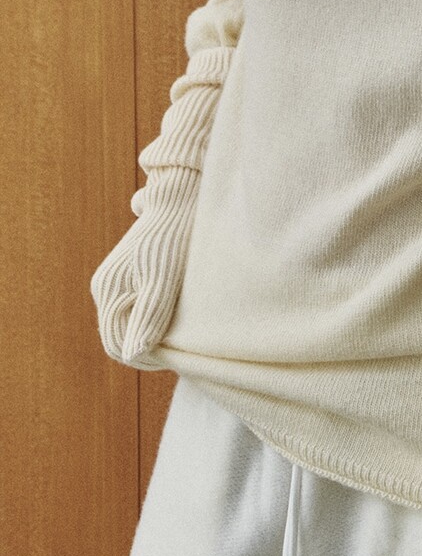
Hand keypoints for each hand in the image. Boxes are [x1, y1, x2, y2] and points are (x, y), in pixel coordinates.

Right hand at [89, 165, 200, 368]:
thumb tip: (132, 354)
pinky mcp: (132, 272)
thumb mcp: (163, 280)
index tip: (174, 359)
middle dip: (147, 348)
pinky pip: (137, 306)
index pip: (117, 343)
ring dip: (150, 334)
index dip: (144, 358)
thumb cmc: (173, 238)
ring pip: (130, 321)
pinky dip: (153, 318)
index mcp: (108, 289)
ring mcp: (118, 278)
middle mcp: (106, 285)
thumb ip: (147, 317)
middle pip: (121, 334)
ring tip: (182, 338)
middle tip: (182, 351)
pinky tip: (177, 318)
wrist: (181, 196)